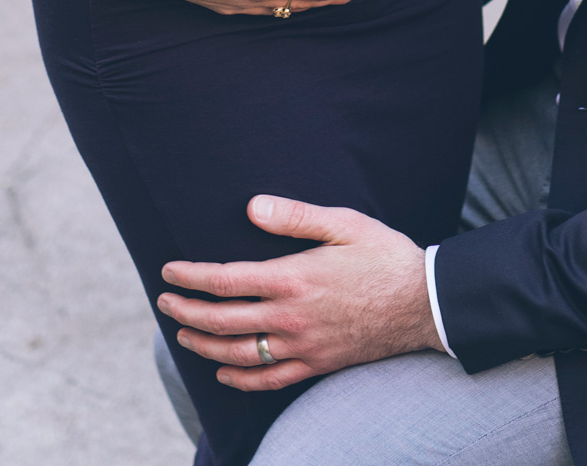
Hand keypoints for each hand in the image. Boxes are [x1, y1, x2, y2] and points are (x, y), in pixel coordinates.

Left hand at [158, 194, 440, 390]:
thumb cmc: (384, 255)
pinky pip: (268, 380)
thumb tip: (251, 207)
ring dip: (203, 344)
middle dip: (186, 311)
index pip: (226, 280)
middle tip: (164, 302)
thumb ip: (295, 216)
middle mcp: (290, 317)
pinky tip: (222, 371)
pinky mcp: (315, 364)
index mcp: (293, 277)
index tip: (168, 271)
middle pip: (222, 320)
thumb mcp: (344, 223)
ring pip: (238, 353)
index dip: (191, 277)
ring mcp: (302, 346)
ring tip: (183, 332)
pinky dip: (239, 378)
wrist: (422, 303)